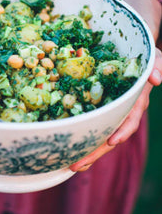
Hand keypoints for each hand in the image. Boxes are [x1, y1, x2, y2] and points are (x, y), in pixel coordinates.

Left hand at [69, 0, 161, 171]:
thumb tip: (158, 78)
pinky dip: (76, 130)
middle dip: (93, 151)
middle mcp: (119, 108)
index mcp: (133, 100)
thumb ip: (157, 64)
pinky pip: (85, 119)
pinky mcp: (92, 103)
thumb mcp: (152, 55)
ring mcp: (105, 107)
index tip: (110, 142)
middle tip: (75, 164)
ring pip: (95, 131)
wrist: (128, 48)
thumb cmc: (139, 53)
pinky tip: (61, 139)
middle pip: (107, 134)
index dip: (121, 131)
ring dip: (81, 147)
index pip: (129, 120)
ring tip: (64, 161)